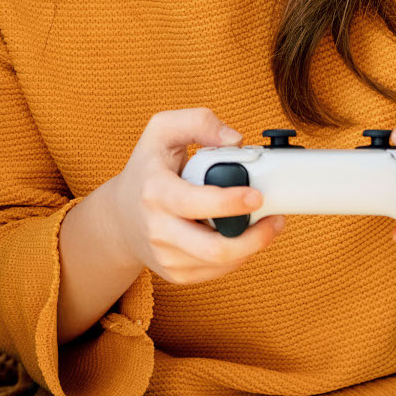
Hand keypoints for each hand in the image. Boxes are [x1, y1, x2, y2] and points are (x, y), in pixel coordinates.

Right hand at [57, 108, 281, 337]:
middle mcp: (157, 229)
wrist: (120, 216)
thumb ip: (198, 122)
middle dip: (255, 238)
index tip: (257, 196)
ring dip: (253, 246)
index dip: (230, 203)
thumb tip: (235, 140)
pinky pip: (218, 272)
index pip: (195, 204)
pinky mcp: (176, 274)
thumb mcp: (162, 131)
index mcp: (154, 191)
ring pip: (221, 263)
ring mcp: (166, 256)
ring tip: (267, 225)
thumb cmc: (147, 169)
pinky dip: (238, 256)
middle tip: (275, 219)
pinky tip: (242, 236)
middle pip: (214, 249)